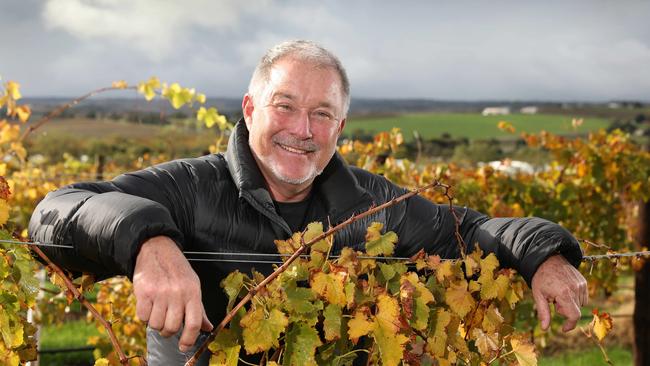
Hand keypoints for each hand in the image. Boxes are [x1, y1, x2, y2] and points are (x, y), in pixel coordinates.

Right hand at [133, 236, 212, 351]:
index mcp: (193, 292)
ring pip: (156, 325)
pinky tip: (148, 305)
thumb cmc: (177, 270)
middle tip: (166, 324)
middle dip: (168, 331)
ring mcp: (160, 292)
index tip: (183, 347)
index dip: (189, 339)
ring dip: (155, 323)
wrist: (157, 249)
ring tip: (157, 311)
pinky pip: (142, 317)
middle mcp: (178, 293)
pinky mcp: (144, 292)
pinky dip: (144, 316)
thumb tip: (208, 328)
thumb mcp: (193, 285)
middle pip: (172, 327)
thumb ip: (199, 309)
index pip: (194, 323)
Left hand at [531, 254, 587, 331]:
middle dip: (564, 310)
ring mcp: (581, 284)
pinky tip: (565, 290)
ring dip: (570, 304)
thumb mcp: (538, 295)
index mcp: (564, 293)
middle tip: (553, 301)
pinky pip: (583, 297)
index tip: (563, 329)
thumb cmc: (540, 277)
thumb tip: (545, 328)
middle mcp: (575, 289)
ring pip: (580, 304)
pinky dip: (575, 298)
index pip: (574, 315)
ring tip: (559, 294)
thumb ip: (543, 312)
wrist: (547, 259)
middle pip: (575, 310)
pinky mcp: (583, 281)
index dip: (570, 325)